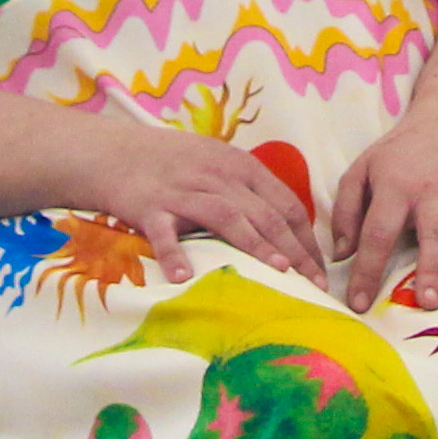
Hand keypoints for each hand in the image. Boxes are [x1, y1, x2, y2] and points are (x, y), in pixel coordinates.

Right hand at [80, 121, 325, 286]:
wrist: (116, 153)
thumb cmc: (174, 165)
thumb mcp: (219, 165)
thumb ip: (250, 191)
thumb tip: (289, 229)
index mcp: (239, 166)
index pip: (285, 204)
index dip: (307, 239)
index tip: (321, 270)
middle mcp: (217, 176)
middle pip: (264, 214)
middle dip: (295, 251)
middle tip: (315, 285)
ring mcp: (183, 191)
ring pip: (227, 217)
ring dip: (256, 244)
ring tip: (278, 272)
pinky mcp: (149, 207)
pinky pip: (164, 232)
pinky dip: (174, 254)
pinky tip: (184, 277)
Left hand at [321, 121, 437, 308]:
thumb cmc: (398, 157)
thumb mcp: (360, 170)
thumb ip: (346, 211)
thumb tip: (341, 256)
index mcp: (396, 186)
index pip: (378, 232)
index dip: (367, 269)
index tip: (359, 303)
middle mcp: (435, 192)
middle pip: (433, 232)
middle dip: (431, 267)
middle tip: (427, 302)